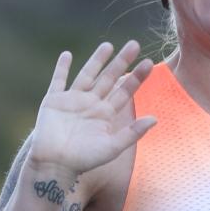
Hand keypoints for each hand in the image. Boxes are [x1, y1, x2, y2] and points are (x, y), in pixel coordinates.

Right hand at [30, 41, 155, 180]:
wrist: (54, 165)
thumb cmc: (83, 160)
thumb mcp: (112, 147)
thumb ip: (132, 133)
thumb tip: (156, 118)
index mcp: (105, 115)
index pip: (124, 92)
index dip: (136, 78)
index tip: (149, 63)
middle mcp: (91, 105)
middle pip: (109, 78)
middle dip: (121, 62)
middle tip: (134, 44)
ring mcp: (72, 101)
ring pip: (87, 75)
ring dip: (97, 60)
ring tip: (108, 45)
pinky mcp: (53, 101)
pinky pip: (58, 81)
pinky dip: (61, 68)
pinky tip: (67, 55)